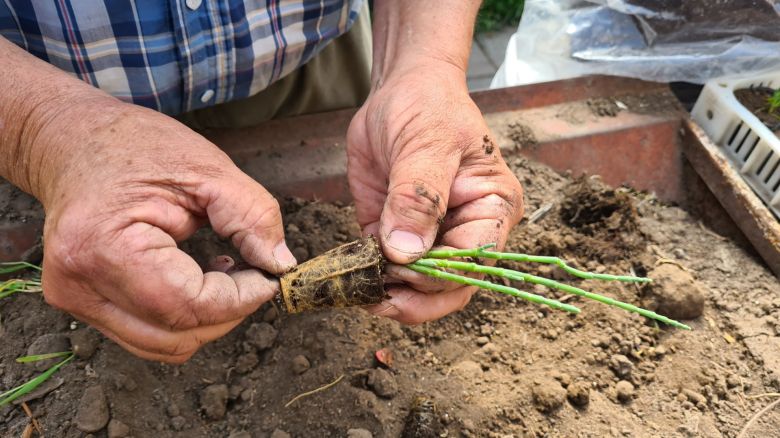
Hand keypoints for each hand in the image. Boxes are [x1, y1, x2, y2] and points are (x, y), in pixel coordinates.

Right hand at [35, 101, 294, 362]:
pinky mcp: (82, 305)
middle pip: (175, 336)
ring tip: (223, 272)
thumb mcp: (208, 169)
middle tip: (253, 273)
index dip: (239, 300)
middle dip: (228, 312)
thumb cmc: (136, 147)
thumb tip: (280, 266)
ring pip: (162, 345)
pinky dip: (183, 318)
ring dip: (206, 319)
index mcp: (103, 245)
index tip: (268, 278)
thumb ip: (252, 217)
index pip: (185, 306)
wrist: (73, 141)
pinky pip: (147, 334)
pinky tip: (196, 279)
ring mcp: (75, 300)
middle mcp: (78, 284)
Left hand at [347, 61, 523, 323]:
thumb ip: (418, 197)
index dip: (438, 274)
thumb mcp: (426, 143)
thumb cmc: (428, 106)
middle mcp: (468, 230)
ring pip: (420, 289)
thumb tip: (407, 253)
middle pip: (451, 287)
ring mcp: (433, 237)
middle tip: (378, 297)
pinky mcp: (397, 236)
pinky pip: (387, 271)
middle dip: (416, 299)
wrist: (400, 90)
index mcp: (492, 208)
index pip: (474, 260)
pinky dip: (369, 279)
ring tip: (360, 289)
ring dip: (391, 295)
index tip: (401, 267)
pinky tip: (349, 276)